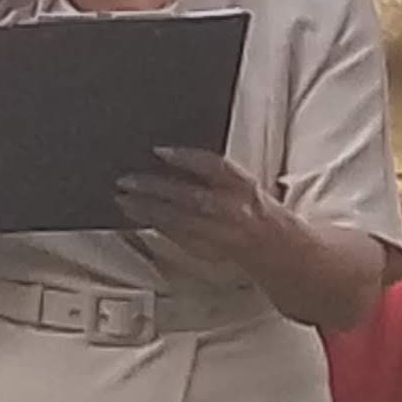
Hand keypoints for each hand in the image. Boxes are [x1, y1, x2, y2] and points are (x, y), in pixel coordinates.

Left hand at [114, 146, 282, 266]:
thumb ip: (214, 175)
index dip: (185, 158)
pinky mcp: (209, 250)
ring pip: (177, 220)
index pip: (214, 167)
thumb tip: (172, 161)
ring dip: (146, 209)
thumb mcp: (242, 185)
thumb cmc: (258, 212)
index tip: (158, 151)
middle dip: (154, 188)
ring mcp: (220, 232)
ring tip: (122, 199)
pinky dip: (154, 224)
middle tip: (125, 180)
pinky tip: (135, 216)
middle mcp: (233, 209)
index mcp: (244, 186)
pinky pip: (176, 235)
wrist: (279, 249)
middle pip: (188, 196)